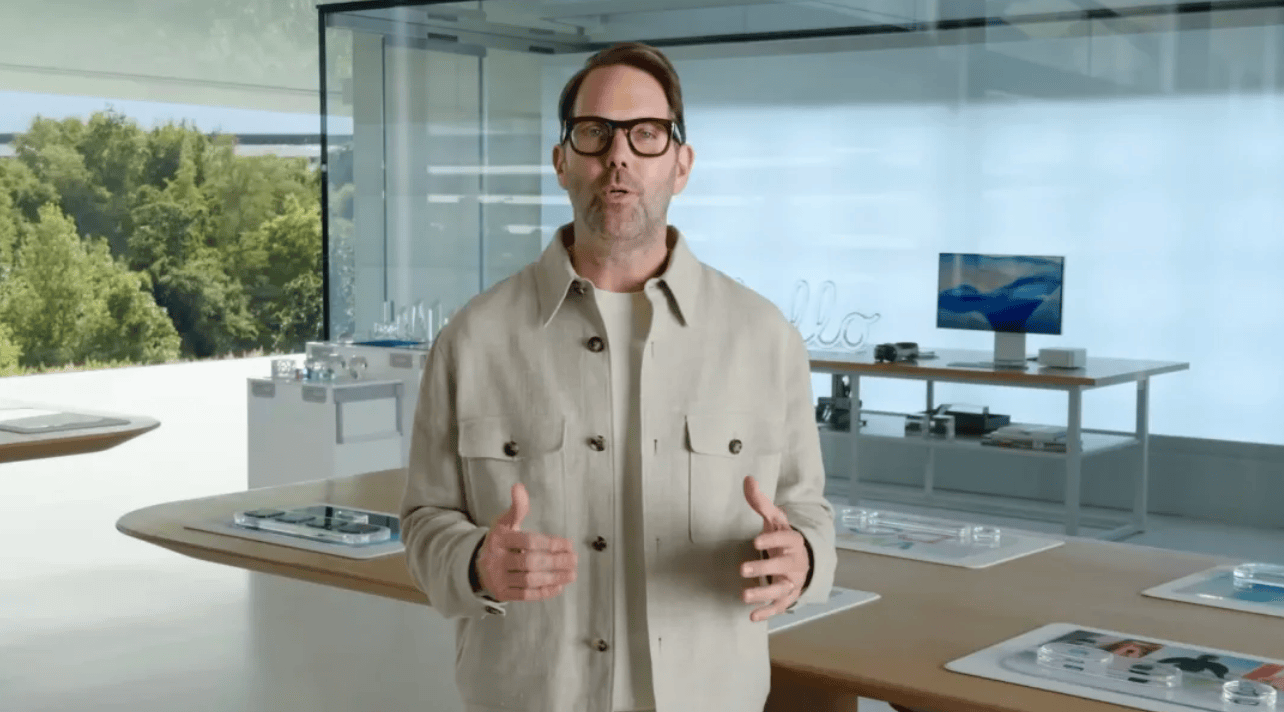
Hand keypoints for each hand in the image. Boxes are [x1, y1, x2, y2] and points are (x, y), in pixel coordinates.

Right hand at [476, 483, 577, 601]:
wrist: (479, 566)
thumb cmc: (501, 541)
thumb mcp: (505, 522)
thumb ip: (517, 508)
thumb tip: (519, 487)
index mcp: (498, 538)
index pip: (528, 541)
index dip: (551, 544)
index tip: (568, 544)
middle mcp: (495, 559)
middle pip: (530, 562)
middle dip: (555, 562)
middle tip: (574, 559)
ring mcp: (497, 578)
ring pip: (529, 580)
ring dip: (554, 578)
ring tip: (572, 573)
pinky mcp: (501, 594)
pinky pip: (525, 595)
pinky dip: (544, 592)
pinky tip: (559, 586)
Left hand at [740, 475, 808, 622]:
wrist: (802, 558)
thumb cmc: (782, 537)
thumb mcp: (774, 519)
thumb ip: (760, 502)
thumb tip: (747, 479)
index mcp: (793, 541)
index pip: (786, 539)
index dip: (772, 540)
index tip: (755, 541)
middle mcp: (796, 562)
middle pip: (783, 567)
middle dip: (764, 568)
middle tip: (743, 569)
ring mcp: (793, 581)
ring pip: (782, 590)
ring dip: (764, 594)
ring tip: (744, 595)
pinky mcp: (788, 596)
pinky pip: (780, 606)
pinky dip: (768, 612)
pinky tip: (752, 616)